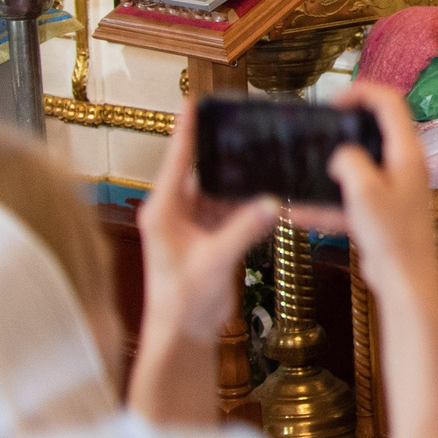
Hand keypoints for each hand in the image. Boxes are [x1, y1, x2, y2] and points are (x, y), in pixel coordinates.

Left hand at [129, 98, 280, 423]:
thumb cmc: (181, 303)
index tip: (195, 100)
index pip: (178, 160)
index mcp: (163, 211)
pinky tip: (269, 191)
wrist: (182, 337)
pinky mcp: (210, 239)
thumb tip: (274, 202)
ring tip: (262, 153)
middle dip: (222, 149)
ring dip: (240, 178)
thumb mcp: (214, 261)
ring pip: (220, 190)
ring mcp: (193, 225)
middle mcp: (175, 212)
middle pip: (201, 170)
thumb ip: (244, 230)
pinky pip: (231, 210)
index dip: (187, 129)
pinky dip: (249, 203)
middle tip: (243, 122)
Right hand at [296, 83, 437, 294]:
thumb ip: (350, 161)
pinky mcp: (382, 215)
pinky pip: (350, 202)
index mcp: (407, 153)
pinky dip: (327, 206)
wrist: (406, 282)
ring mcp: (393, 191)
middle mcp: (403, 167)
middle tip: (317, 129)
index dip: (361, 92)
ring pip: (358, 169)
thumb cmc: (392, 235)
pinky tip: (296, 215)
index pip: (389, 103)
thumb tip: (341, 154)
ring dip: (330, 170)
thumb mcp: (364, 190)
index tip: (332, 102)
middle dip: (343, 128)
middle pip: (374, 132)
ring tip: (301, 168)